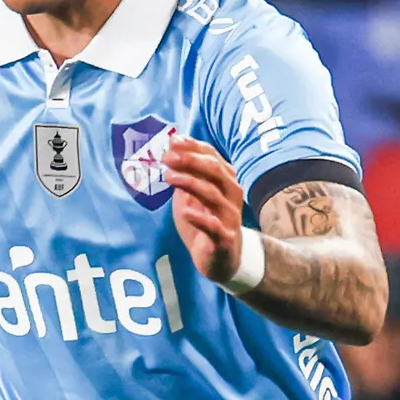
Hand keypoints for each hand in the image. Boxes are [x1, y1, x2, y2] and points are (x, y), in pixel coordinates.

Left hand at [165, 136, 245, 286]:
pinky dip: (199, 218)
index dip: (193, 147)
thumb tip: (170, 149)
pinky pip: (213, 226)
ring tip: (169, 177)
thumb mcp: (192, 195)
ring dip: (190, 183)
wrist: (221, 259)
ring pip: (213, 194)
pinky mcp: (225, 238)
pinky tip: (185, 212)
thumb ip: (185, 174)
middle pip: (215, 170)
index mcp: (225, 179)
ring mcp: (229, 216)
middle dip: (191, 160)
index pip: (212, 156)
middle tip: (167, 157)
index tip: (172, 140)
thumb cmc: (206, 221)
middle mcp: (231, 194)